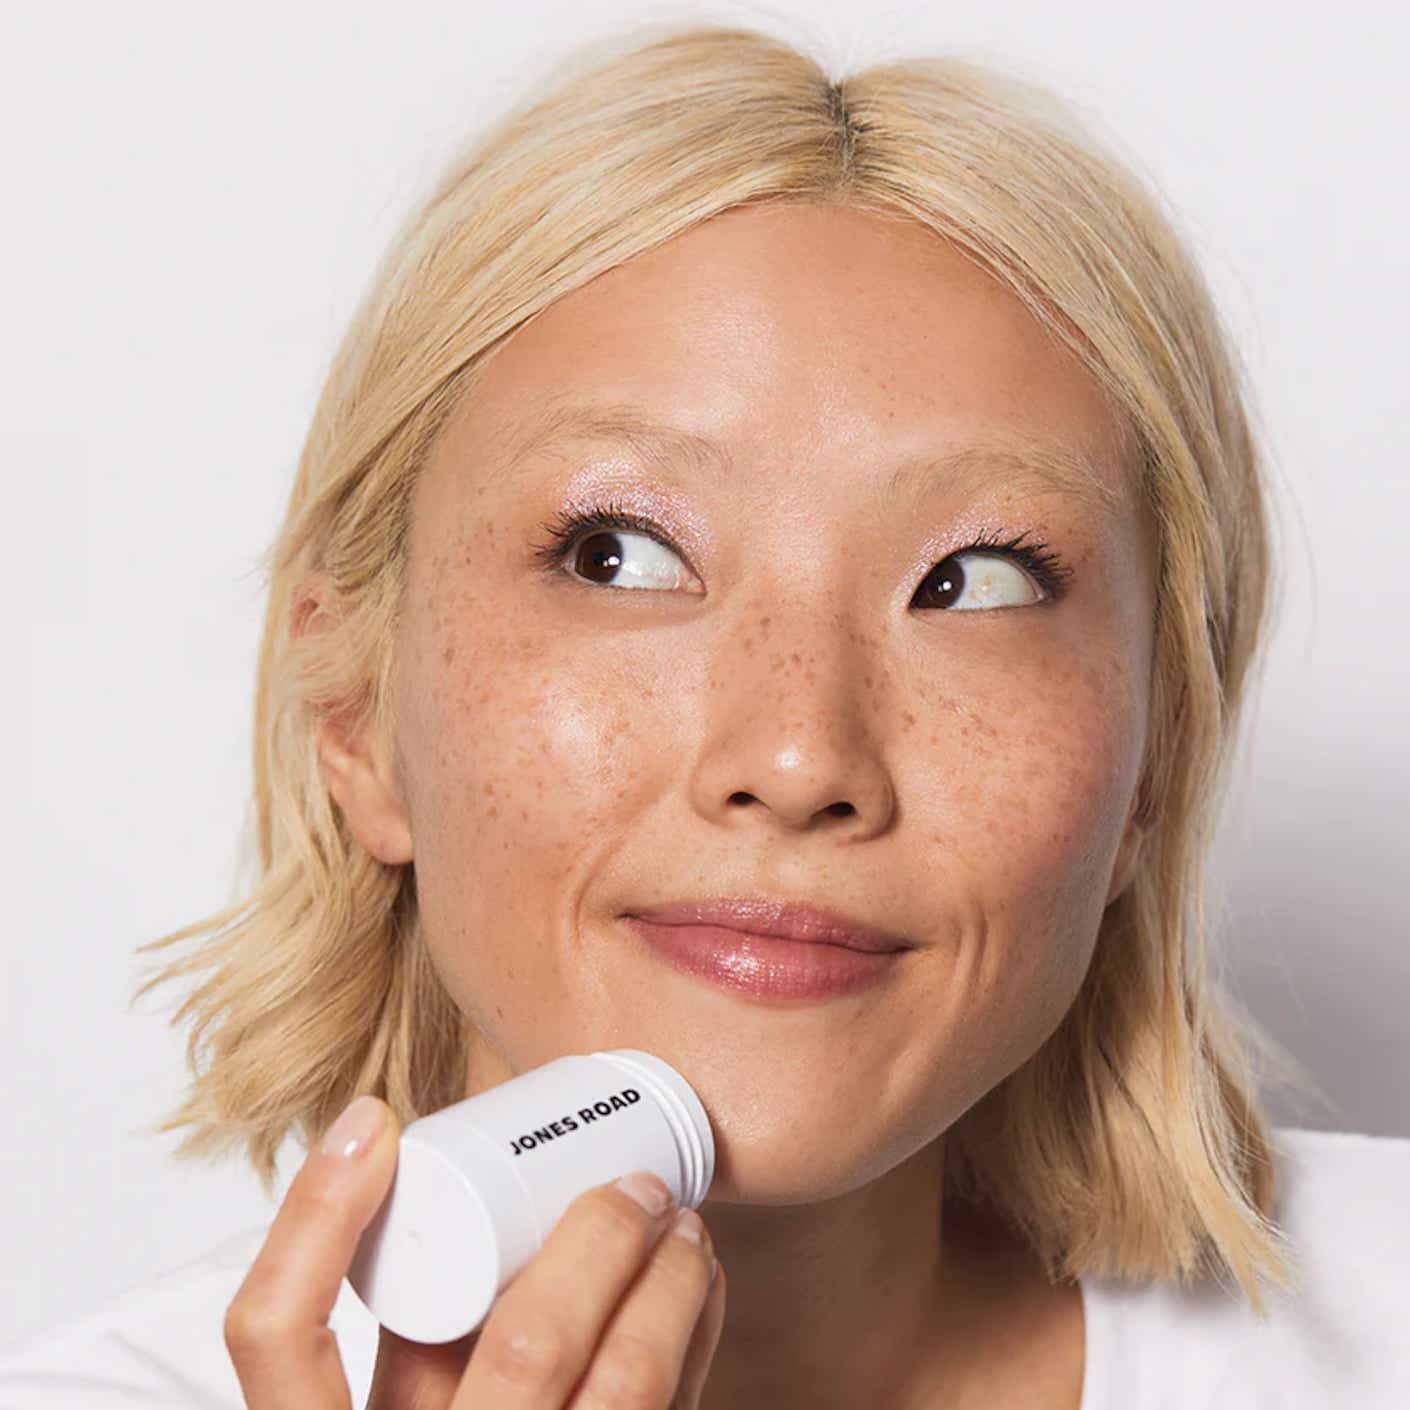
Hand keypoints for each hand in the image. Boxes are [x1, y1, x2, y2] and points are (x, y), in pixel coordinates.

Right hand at [223, 1094, 726, 1407]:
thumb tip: (457, 1199)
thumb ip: (410, 1353)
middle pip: (525, 1346)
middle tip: (628, 1182)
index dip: (316, 1219)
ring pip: (626, 1384)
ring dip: (670, 1284)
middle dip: (599, 1240)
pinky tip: (697, 1291)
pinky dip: (696, 1339)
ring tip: (681, 1223)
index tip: (373, 1123)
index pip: (276, 1339)